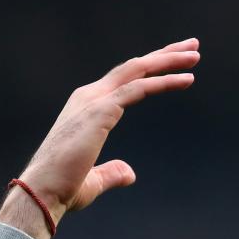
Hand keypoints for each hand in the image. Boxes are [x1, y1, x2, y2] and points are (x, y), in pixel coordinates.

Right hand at [0, 38, 200, 238]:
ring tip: (195, 54)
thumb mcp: (94, 180)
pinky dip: (163, 81)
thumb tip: (129, 173)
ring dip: (169, 61)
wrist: (42, 193)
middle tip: (193, 45)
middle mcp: (90, 97)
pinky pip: (138, 89)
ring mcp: (94, 101)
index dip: (152, 69)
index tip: (178, 64)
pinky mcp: (101, 111)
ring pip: (138, 71)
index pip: (125, 80)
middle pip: (134, 67)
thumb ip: (112, 173)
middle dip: (164, 55)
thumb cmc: (63, 189)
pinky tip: (186, 79)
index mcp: (87, 108)